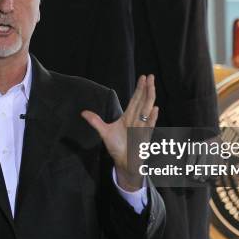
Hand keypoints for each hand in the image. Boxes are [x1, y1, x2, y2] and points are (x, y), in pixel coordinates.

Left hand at [81, 75, 157, 190]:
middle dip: (146, 89)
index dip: (139, 89)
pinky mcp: (144, 137)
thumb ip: (96, 121)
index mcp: (128, 117)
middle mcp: (137, 120)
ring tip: (152, 86)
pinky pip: (149, 126)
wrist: (122, 161)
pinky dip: (152, 118)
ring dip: (149, 98)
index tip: (142, 77)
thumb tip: (83, 112)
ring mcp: (142, 127)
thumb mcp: (104, 132)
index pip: (135, 100)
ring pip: (147, 110)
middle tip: (150, 76)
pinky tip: (154, 109)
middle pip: (143, 101)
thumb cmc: (117, 147)